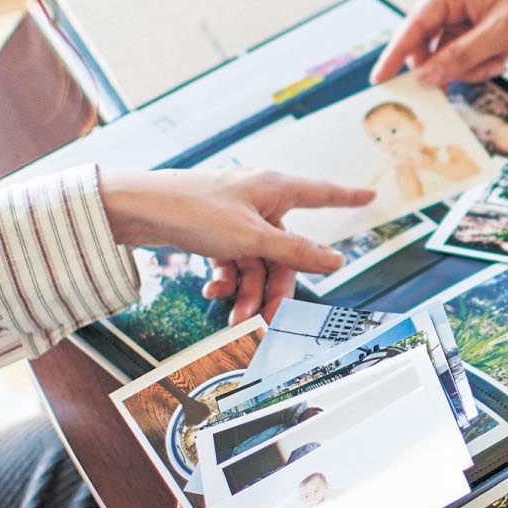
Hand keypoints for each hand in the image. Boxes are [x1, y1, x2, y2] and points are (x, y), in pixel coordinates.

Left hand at [99, 168, 375, 323]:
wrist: (135, 210)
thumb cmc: (193, 209)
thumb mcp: (252, 237)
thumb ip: (295, 251)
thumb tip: (335, 260)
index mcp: (274, 189)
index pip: (321, 192)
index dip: (348, 196)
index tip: (371, 195)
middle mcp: (258, 200)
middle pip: (285, 250)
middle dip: (275, 287)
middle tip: (270, 318)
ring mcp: (235, 217)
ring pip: (257, 262)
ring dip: (248, 291)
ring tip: (235, 316)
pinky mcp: (214, 231)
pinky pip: (234, 260)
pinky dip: (227, 279)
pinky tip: (214, 290)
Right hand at [370, 0, 507, 87]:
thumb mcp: (500, 34)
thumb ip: (461, 56)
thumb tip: (428, 75)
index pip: (414, 25)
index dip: (396, 54)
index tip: (380, 78)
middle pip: (430, 45)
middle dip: (450, 66)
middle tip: (476, 71)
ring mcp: (464, 12)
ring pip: (449, 55)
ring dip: (471, 67)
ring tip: (499, 59)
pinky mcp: (477, 26)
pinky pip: (466, 55)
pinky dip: (481, 63)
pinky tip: (502, 56)